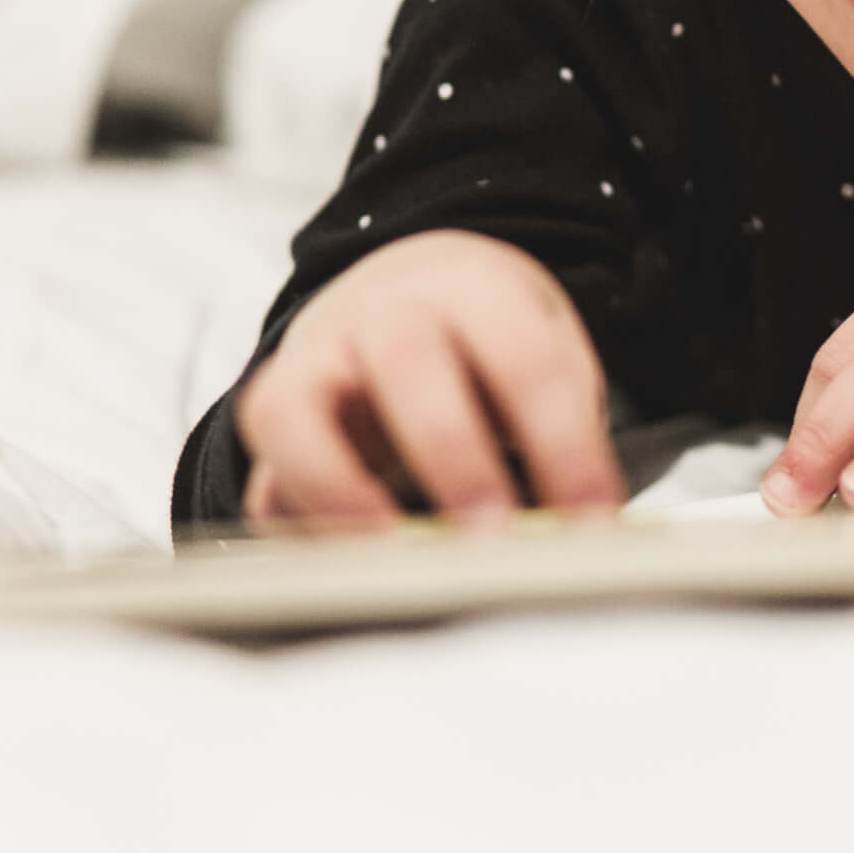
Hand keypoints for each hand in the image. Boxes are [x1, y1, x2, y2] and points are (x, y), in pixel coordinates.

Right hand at [237, 230, 622, 528]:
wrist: (412, 289)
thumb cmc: (491, 344)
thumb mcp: (546, 353)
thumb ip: (561, 430)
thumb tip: (585, 530)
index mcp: (472, 286)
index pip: (524, 359)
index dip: (562, 444)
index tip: (592, 521)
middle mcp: (382, 310)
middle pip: (408, 364)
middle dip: (453, 457)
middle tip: (492, 537)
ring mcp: (313, 356)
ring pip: (294, 409)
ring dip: (342, 489)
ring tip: (393, 555)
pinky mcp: (272, 414)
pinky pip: (261, 472)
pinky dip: (295, 522)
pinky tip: (347, 565)